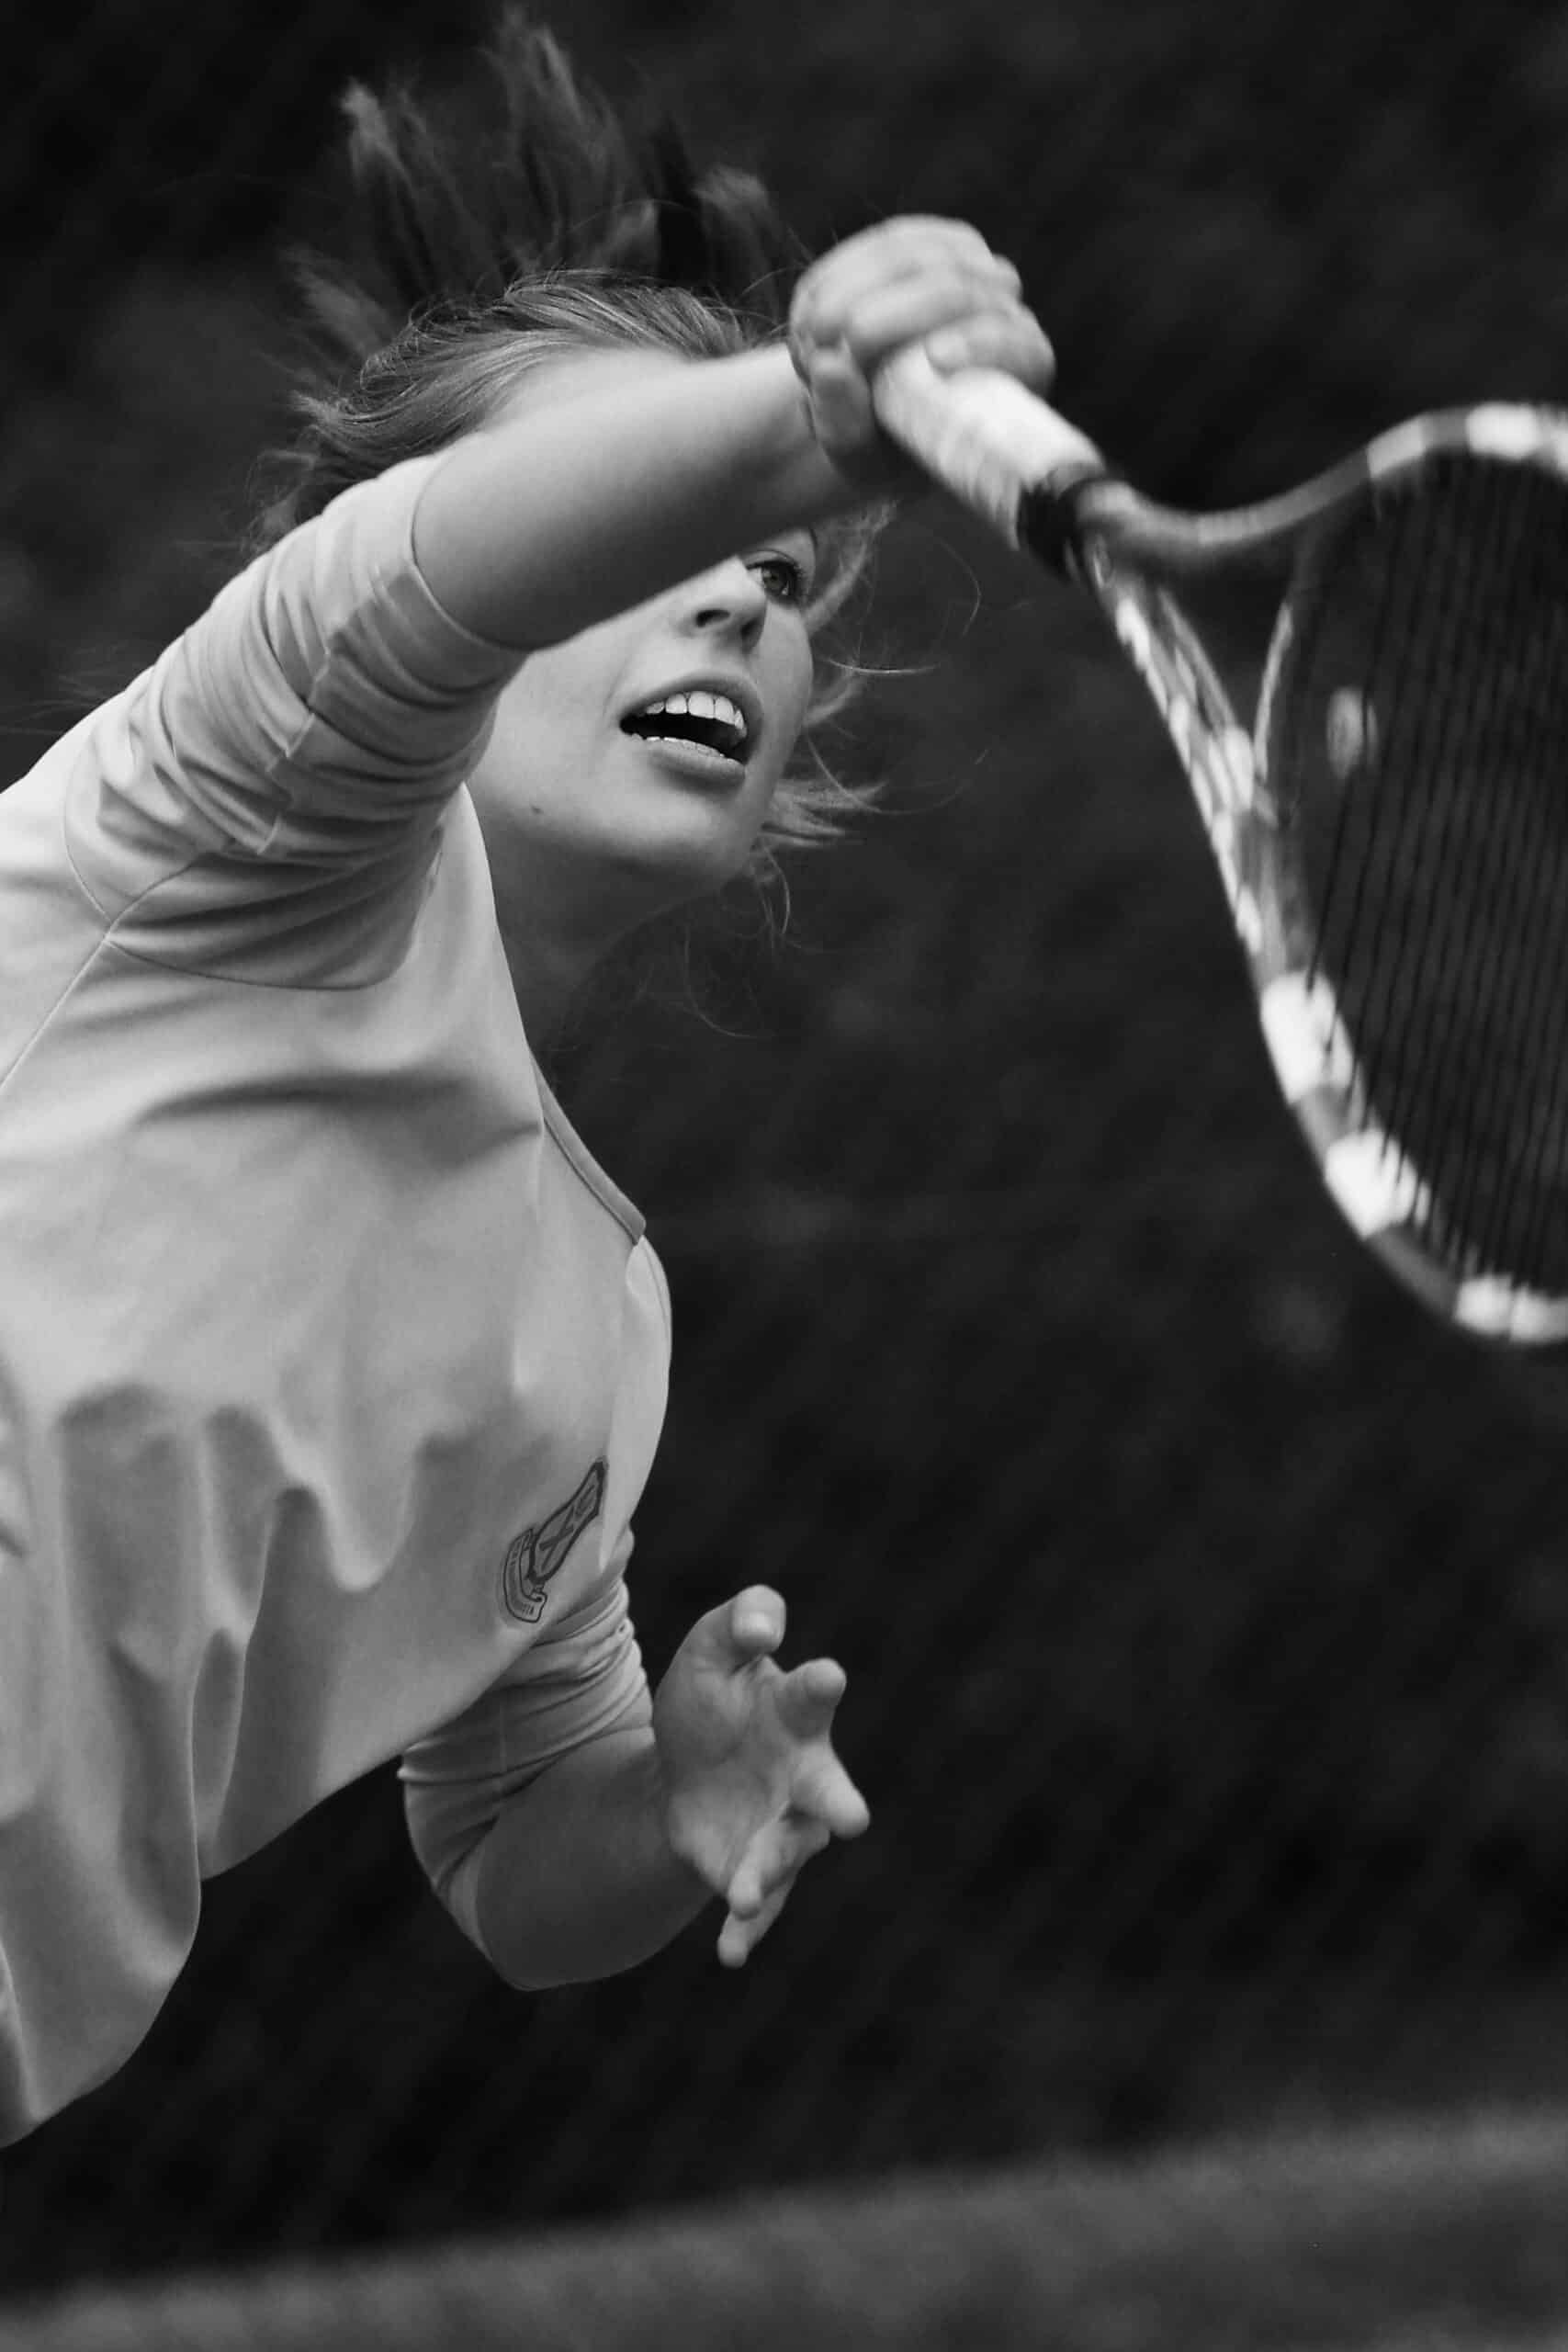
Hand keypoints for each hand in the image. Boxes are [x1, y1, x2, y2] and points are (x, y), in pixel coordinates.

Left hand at [653, 1585, 869, 1966]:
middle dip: (840, 1802)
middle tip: (851, 1817)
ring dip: (770, 1871)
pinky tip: (731, 1952)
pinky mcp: (754, 1870)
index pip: (813, 1693)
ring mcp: (783, 1827)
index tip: (826, 1674)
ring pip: (790, 1853)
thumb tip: (762, 1629)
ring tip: (745, 1890)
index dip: (820, 1683)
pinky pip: (758, 1904)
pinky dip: (747, 1928)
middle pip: (830, 1789)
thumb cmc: (714, 1702)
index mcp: (796, 1711)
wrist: (679, 1772)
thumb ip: (741, 1619)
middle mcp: (803, 1774)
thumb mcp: (711, 1649)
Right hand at [788, 214, 1055, 492]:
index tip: (934, 360)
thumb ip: (849, 426)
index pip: (1019, 345)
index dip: (983, 344)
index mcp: (1017, 371)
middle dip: (891, 312)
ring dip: (853, 290)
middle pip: (960, 287)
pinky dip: (839, 274)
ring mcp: (966, 263)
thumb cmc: (879, 448)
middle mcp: (1002, 308)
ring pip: (917, 254)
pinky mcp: (924, 240)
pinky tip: (809, 309)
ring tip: (810, 336)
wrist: (863, 410)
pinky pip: (884, 242)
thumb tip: (832, 367)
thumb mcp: (861, 459)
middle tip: (827, 345)